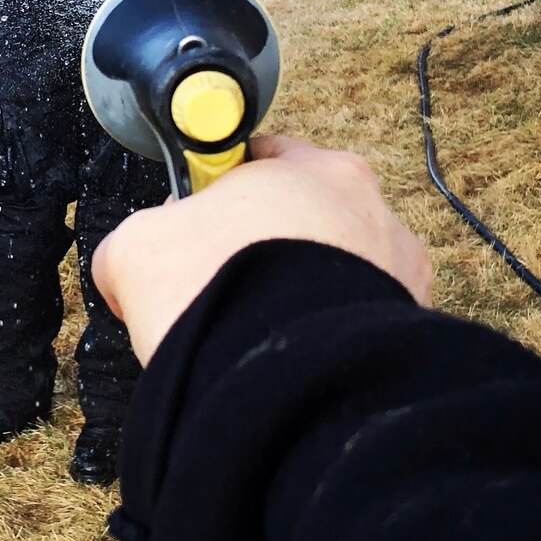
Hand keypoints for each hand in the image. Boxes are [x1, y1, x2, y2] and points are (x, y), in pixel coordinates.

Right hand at [92, 135, 432, 365]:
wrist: (285, 380)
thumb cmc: (220, 294)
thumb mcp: (136, 249)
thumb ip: (137, 240)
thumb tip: (130, 264)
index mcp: (307, 167)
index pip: (259, 161)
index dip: (218, 193)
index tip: (196, 223)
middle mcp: (367, 206)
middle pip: (304, 215)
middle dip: (265, 247)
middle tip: (222, 286)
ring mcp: (398, 266)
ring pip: (339, 271)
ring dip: (304, 294)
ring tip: (258, 333)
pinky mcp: (411, 324)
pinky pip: (359, 322)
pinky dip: (330, 336)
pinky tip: (293, 358)